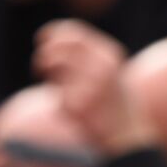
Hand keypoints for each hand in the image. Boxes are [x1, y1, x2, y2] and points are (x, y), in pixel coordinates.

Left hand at [32, 21, 154, 155]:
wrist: (126, 134)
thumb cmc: (117, 104)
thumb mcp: (112, 72)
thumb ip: (90, 57)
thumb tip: (55, 42)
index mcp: (110, 54)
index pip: (74, 32)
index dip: (53, 32)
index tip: (43, 38)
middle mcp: (100, 66)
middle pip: (57, 48)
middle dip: (44, 54)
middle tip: (40, 66)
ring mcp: (88, 84)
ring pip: (52, 67)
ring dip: (47, 75)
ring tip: (58, 87)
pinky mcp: (76, 104)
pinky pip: (56, 93)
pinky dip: (59, 99)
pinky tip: (73, 109)